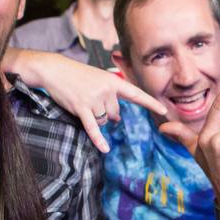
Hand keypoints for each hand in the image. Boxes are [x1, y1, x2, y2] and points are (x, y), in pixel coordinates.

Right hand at [11, 50, 166, 151]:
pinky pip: (93, 127)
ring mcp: (93, 99)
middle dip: (105, 113)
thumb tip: (117, 119)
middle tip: (90, 100)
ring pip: (103, 121)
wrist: (54, 70)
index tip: (164, 110)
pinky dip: (98, 139)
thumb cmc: (77, 76)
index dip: (150, 103)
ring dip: (95, 118)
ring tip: (82, 103)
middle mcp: (106, 90)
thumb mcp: (98, 81)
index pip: (136, 94)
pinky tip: (105, 149)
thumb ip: (110, 98)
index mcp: (113, 81)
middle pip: (115, 114)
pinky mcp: (81, 108)